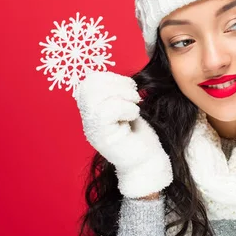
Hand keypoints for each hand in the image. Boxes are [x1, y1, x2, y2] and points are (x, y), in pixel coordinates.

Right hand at [75, 70, 172, 198]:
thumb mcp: (126, 105)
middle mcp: (87, 118)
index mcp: (92, 108)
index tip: (128, 85)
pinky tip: (133, 117)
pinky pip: (108, 110)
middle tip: (134, 94)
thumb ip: (116, 92)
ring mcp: (92, 129)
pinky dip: (126, 108)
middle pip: (90, 86)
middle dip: (117, 83)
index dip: (109, 77)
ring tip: (135, 104)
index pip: (88, 82)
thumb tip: (114, 76)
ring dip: (123, 95)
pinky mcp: (101, 137)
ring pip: (98, 97)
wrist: (147, 160)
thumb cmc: (138, 133)